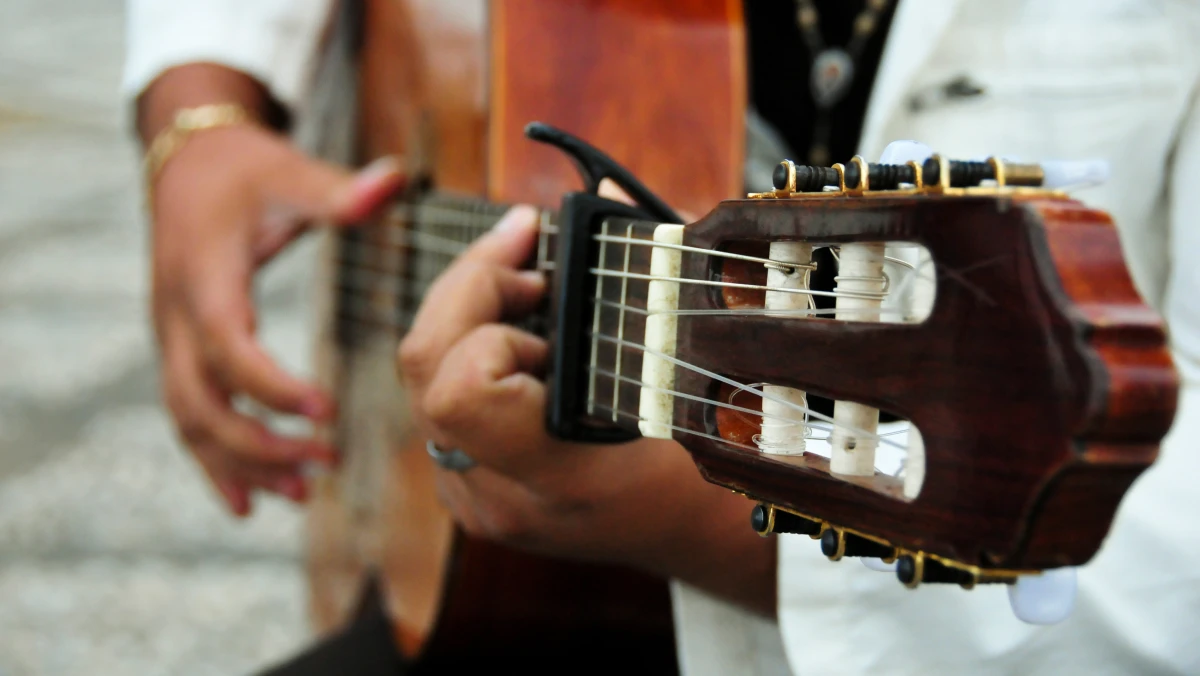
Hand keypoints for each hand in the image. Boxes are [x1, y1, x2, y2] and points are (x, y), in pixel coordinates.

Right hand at [151, 121, 402, 515]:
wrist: (185, 163)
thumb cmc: (243, 171)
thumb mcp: (289, 170)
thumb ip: (341, 190)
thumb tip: (396, 179)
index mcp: (205, 276)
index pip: (227, 346)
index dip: (270, 385)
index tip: (325, 413)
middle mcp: (176, 317)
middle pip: (199, 401)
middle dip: (258, 444)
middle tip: (326, 464)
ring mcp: (171, 339)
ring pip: (191, 421)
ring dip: (241, 464)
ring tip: (302, 493)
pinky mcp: (180, 352)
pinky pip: (189, 418)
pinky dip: (215, 463)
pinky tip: (248, 503)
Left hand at [397, 206, 775, 613]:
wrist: (698, 536)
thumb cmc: (708, 460)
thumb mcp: (692, 372)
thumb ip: (645, 278)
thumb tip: (599, 191)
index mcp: (556, 479)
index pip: (460, 392)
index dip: (488, 325)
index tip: (546, 288)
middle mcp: (498, 492)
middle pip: (423, 365)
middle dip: (469, 286)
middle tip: (529, 255)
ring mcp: (474, 492)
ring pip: (421, 375)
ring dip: (466, 308)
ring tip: (529, 285)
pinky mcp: (467, 480)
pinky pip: (437, 392)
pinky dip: (469, 342)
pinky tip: (520, 325)